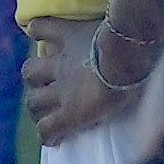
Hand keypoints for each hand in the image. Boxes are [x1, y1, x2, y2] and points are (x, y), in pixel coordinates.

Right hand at [18, 22, 132, 145]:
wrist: (129, 55)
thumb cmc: (132, 87)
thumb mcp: (120, 110)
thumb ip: (105, 115)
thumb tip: (114, 124)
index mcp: (74, 112)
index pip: (46, 129)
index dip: (46, 134)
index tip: (52, 136)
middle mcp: (61, 89)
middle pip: (34, 102)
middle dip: (37, 106)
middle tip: (46, 105)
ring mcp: (60, 61)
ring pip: (30, 71)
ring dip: (34, 74)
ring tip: (40, 74)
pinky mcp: (66, 35)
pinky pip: (41, 28)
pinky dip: (37, 29)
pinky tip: (34, 30)